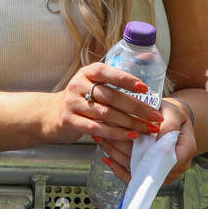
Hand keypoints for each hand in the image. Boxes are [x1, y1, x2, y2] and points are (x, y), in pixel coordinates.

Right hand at [43, 62, 163, 144]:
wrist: (51, 114)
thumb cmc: (81, 100)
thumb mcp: (91, 85)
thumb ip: (111, 85)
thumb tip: (146, 95)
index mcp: (86, 73)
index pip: (106, 73)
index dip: (125, 79)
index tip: (146, 89)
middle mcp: (77, 86)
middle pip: (111, 96)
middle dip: (137, 108)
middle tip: (156, 117)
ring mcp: (72, 103)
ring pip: (106, 114)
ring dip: (131, 123)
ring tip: (148, 129)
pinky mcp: (69, 121)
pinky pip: (97, 128)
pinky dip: (116, 133)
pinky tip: (131, 135)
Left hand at [92, 100, 196, 187]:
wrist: (172, 121)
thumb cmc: (172, 115)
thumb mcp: (174, 113)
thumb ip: (167, 124)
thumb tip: (155, 133)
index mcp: (186, 150)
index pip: (166, 156)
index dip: (146, 150)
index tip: (128, 138)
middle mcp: (176, 166)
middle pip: (147, 164)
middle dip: (123, 150)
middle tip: (105, 135)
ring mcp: (163, 172)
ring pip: (137, 170)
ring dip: (116, 155)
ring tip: (101, 140)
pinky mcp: (151, 173)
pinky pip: (134, 176)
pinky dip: (118, 168)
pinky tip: (107, 157)